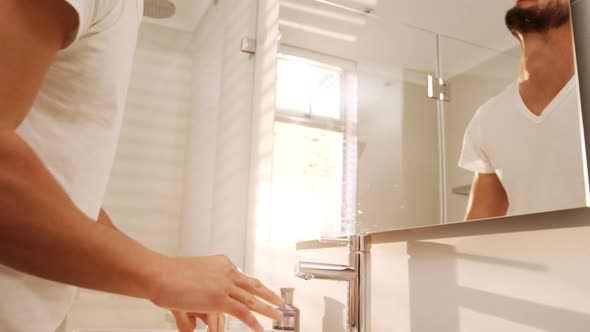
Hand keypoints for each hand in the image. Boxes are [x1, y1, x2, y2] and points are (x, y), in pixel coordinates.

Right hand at [151, 255, 283, 331]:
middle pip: (253, 284)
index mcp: (221, 263)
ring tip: (278, 314)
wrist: (159, 274)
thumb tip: (196, 319)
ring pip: (253, 299)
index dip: (252, 285)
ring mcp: (225, 285)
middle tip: (280, 300)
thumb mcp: (189, 279)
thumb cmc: (167, 275)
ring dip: (268, 307)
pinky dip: (253, 321)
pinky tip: (260, 327)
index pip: (241, 275)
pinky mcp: (220, 299)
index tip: (259, 290)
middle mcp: (226, 271)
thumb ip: (199, 296)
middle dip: (268, 294)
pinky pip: (243, 312)